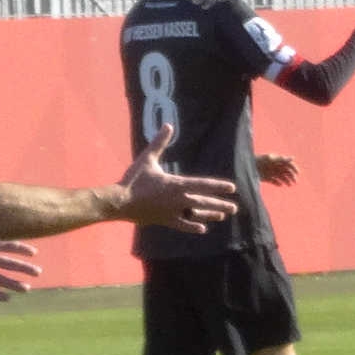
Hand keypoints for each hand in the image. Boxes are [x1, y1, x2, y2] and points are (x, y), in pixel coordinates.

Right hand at [118, 123, 237, 232]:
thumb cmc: (133, 179)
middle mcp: (178, 200)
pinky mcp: (165, 221)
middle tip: (235, 207)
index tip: (231, 188)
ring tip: (223, 215)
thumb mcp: (147, 158)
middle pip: (204, 202)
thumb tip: (168, 125)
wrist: (120, 202)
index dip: (218, 186)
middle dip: (220, 204)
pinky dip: (192, 227)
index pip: (203, 185)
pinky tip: (202, 229)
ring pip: (196, 215)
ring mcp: (172, 212)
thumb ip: (159, 143)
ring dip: (210, 215)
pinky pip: (182, 225)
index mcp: (176, 184)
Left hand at [255, 153, 298, 186]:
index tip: (298, 173)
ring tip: (289, 185)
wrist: (247, 165)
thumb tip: (293, 158)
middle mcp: (275, 167)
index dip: (294, 168)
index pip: (288, 164)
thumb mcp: (271, 159)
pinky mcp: (266, 178)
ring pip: (281, 177)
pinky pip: (274, 181)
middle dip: (292, 176)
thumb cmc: (260, 160)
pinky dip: (278, 183)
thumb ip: (282, 159)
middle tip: (295, 182)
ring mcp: (271, 172)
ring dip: (287, 181)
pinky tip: (280, 185)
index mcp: (277, 161)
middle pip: (286, 172)